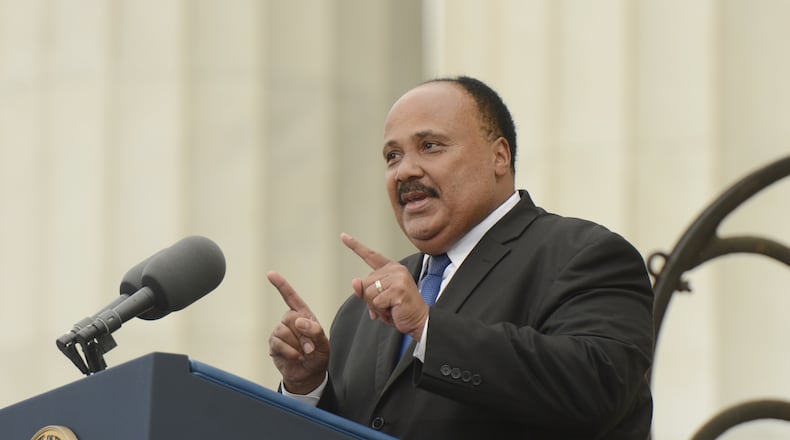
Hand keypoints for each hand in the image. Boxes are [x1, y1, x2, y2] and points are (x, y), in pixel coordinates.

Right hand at [267, 271, 329, 394]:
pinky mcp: (273, 344)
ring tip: (303, 353)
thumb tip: (299, 321)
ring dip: (297, 345)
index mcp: (303, 315)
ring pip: (283, 331)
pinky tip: (296, 357)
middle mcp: (290, 321)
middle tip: (310, 348)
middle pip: (290, 318)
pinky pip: (278, 344)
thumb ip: (315, 331)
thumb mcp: (324, 344)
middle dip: (302, 335)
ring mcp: (280, 332)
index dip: (281, 285)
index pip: (291, 297)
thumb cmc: (318, 356)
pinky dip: (290, 352)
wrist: (308, 374)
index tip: (271, 274)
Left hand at [341, 233, 429, 339]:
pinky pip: (376, 302)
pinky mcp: (398, 289)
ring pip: (368, 293)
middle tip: (386, 304)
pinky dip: (381, 311)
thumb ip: (365, 290)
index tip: (343, 236)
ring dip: (376, 306)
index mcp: (391, 269)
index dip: (355, 246)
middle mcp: (395, 270)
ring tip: (390, 307)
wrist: (419, 321)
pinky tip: (393, 310)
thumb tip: (355, 281)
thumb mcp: (379, 299)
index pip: (370, 255)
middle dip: (370, 299)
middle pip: (364, 283)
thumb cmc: (400, 310)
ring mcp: (397, 278)